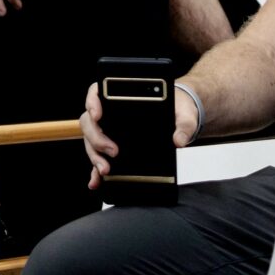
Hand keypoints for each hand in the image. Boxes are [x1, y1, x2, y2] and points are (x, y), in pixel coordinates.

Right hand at [79, 81, 198, 190]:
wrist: (179, 118)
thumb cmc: (176, 108)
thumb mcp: (184, 114)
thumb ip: (184, 125)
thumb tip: (178, 140)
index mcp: (122, 96)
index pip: (97, 92)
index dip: (92, 102)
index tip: (97, 114)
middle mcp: (110, 113)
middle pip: (90, 122)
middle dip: (96, 138)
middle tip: (112, 151)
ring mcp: (109, 131)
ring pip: (91, 142)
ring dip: (95, 156)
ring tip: (106, 170)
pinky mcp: (113, 148)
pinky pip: (99, 158)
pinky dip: (95, 171)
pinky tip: (97, 181)